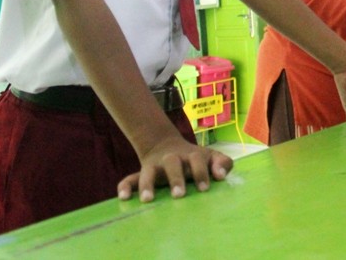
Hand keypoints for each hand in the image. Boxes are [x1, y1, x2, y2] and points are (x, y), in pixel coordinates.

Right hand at [117, 134, 232, 202]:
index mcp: (191, 155)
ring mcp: (155, 166)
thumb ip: (222, 163)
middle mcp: (172, 159)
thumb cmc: (196, 159)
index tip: (204, 189)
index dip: (201, 173)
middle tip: (179, 195)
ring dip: (147, 184)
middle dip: (176, 178)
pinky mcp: (142, 172)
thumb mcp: (211, 156)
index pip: (197, 160)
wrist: (167, 146)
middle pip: (173, 164)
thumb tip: (221, 175)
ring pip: (148, 172)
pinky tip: (123, 198)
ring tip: (147, 200)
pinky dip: (125, 186)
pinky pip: (130, 178)